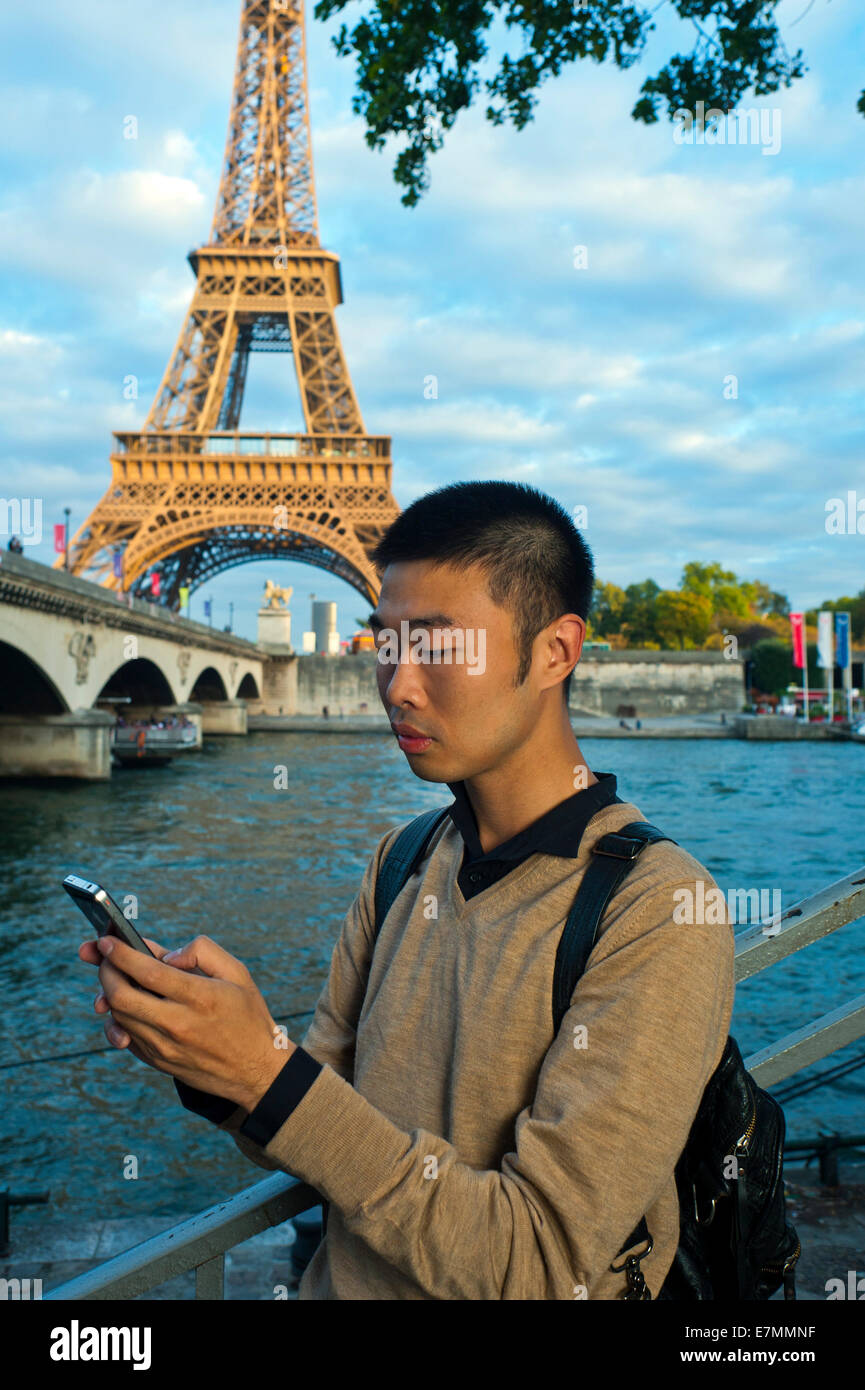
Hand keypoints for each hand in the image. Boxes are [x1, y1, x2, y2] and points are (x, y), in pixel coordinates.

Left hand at [78, 933, 294, 1110]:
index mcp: (200, 997)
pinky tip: (127, 1003)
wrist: (255, 1070)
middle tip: (105, 956)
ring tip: (114, 976)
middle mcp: (178, 1024)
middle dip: (106, 971)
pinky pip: (125, 1036)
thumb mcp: (237, 972)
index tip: (107, 939)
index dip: (121, 953)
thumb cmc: (247, 1015)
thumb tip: (167, 955)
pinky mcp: (157, 1061)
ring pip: (118, 1016)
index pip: (147, 971)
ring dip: (108, 993)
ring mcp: (164, 1047)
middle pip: (121, 996)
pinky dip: (118, 1016)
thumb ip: (203, 951)